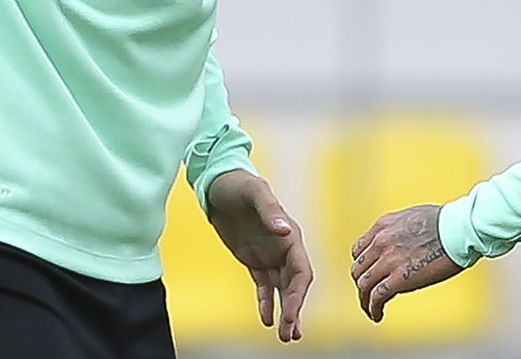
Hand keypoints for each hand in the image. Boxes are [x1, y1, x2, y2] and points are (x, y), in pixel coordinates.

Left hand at [206, 170, 312, 341]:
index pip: (302, 272)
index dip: (298, 294)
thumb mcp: (256, 194)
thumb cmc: (240, 185)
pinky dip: (266, 304)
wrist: (219, 185)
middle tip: (291, 335)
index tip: (291, 313)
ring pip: (282, 290)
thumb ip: (270, 212)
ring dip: (286, 312)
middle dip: (295, 311)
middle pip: (295, 286)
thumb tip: (285, 230)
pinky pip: (264, 287)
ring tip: (286, 336)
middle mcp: (285, 249)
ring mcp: (270, 256)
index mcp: (291, 236)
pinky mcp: (254, 261)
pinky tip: (267, 320)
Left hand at [350, 204, 463, 321]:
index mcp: (383, 226)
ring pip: (364, 284)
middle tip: (369, 292)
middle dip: (362, 282)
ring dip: (364, 299)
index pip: (359, 249)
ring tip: (371, 308)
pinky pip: (376, 297)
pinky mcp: (399, 279)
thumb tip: (400, 242)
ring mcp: (388, 260)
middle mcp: (380, 242)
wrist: (458, 229)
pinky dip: (372, 308)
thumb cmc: (445, 222)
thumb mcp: (411, 217)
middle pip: (358, 268)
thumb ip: (398, 230)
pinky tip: (377, 315)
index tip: (368, 273)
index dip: (362, 264)